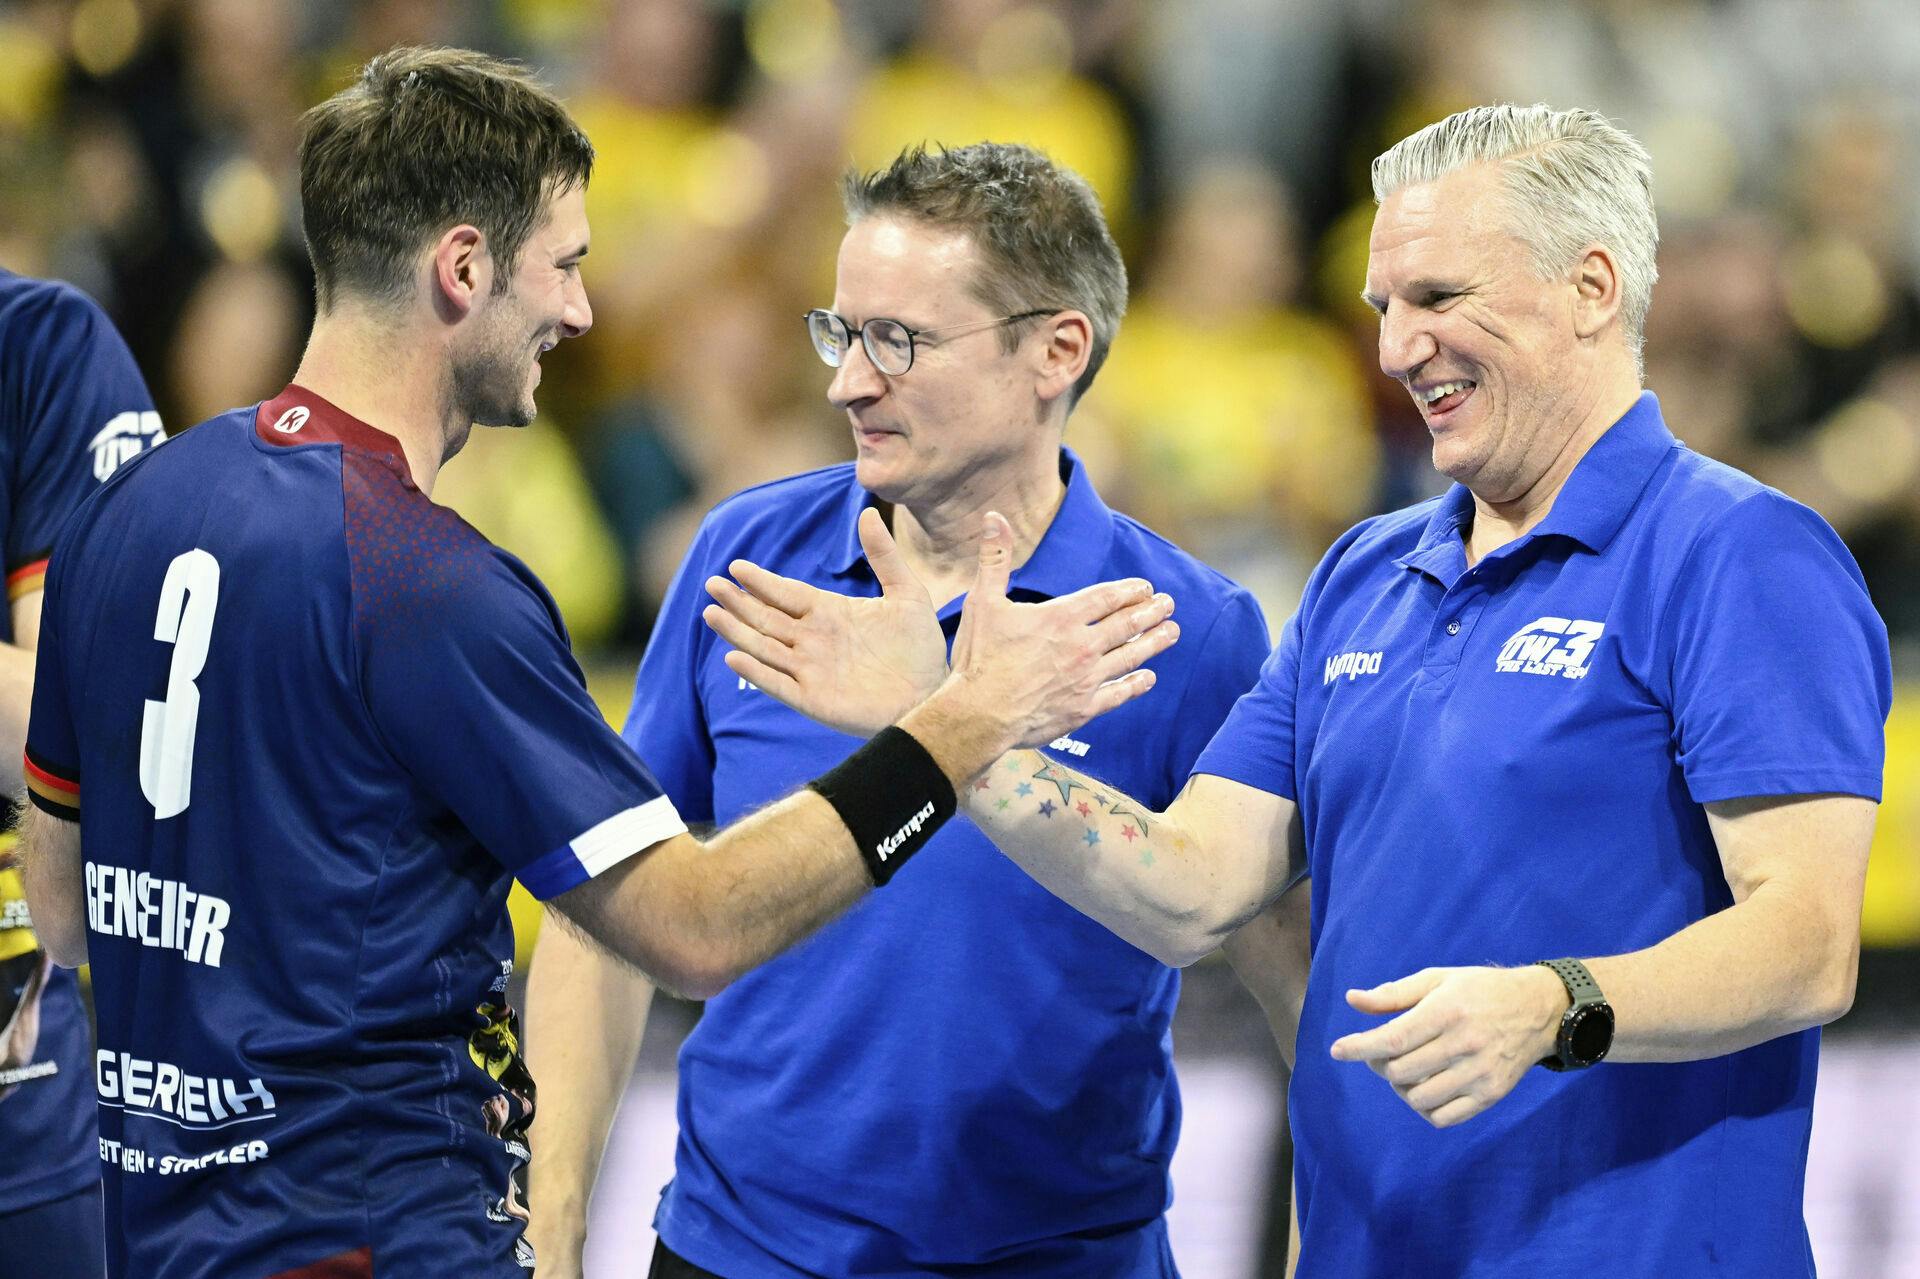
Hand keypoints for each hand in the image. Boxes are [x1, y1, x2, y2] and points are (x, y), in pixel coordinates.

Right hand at [701, 508, 948, 736]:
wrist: (934, 694)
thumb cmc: (922, 648)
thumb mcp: (907, 593)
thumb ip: (884, 555)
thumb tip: (867, 512)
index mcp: (830, 613)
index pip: (786, 593)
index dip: (761, 582)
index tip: (736, 566)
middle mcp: (813, 640)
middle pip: (766, 618)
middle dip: (738, 602)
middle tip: (712, 584)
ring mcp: (810, 670)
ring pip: (763, 647)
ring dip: (737, 631)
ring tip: (710, 613)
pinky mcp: (813, 699)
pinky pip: (777, 683)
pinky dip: (756, 671)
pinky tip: (734, 656)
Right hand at [941, 510, 1178, 751]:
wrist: (980, 715)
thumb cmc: (979, 658)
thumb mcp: (982, 602)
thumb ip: (995, 559)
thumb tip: (994, 518)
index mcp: (1060, 617)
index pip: (1106, 598)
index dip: (1129, 590)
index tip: (1146, 587)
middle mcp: (1081, 645)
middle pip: (1126, 624)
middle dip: (1151, 612)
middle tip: (1169, 604)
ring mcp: (1086, 679)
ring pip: (1130, 656)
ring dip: (1154, 642)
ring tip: (1172, 632)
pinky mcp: (1084, 708)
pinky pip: (1119, 694)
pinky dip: (1136, 684)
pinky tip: (1149, 678)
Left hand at [1328, 965, 1566, 1128]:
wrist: (1540, 1009)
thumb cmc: (1479, 991)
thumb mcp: (1437, 980)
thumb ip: (1393, 994)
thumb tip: (1352, 1000)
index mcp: (1447, 1011)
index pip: (1392, 1039)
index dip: (1359, 1048)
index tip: (1337, 1050)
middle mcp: (1464, 1044)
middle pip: (1400, 1071)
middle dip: (1379, 1065)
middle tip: (1381, 1054)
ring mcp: (1480, 1073)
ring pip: (1419, 1098)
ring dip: (1401, 1088)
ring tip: (1405, 1072)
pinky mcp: (1492, 1094)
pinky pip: (1445, 1118)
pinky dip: (1426, 1109)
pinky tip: (1426, 1090)